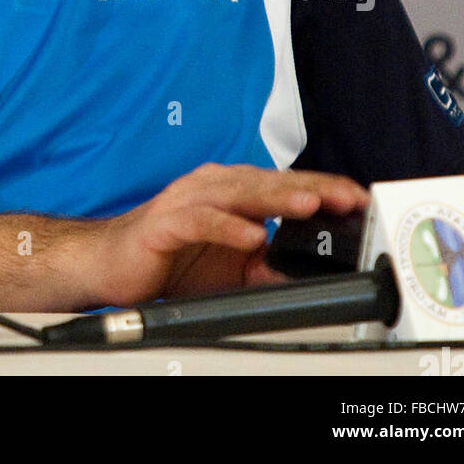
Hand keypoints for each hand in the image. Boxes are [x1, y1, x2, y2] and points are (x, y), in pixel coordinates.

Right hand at [87, 164, 367, 306]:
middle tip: (344, 196)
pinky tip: (251, 234)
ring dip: (275, 198)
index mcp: (229, 193)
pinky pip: (200, 220)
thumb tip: (304, 280)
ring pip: (238, 194)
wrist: (108, 265)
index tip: (355, 198)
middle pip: (267, 183)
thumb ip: (265, 269)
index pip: (282, 185)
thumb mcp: (229, 272)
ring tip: (307, 205)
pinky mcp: (164, 222)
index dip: (320, 188)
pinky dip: (227, 227)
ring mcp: (186, 200)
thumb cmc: (167, 259)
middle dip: (309, 188)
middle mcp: (211, 188)